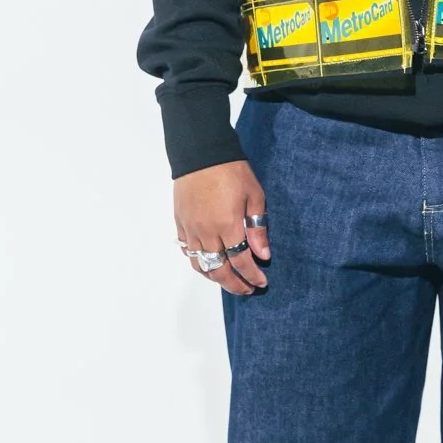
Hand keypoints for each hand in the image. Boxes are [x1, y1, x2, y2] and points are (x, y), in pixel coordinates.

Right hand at [174, 160, 270, 295]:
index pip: (241, 261)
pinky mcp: (180, 223)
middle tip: (247, 289)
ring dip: (215, 278)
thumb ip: (257, 227)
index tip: (261, 282)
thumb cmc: (231, 170)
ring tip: (229, 280)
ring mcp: (190, 229)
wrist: (200, 153)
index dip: (252, 276)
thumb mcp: (254, 195)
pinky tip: (208, 263)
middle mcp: (206, 232)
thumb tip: (262, 254)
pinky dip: (198, 262)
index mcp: (227, 225)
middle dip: (235, 284)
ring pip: (200, 265)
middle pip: (219, 270)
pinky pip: (187, 251)